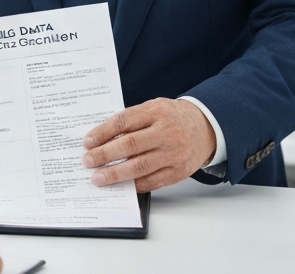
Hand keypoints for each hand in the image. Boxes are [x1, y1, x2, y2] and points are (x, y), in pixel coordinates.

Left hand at [81, 98, 216, 191]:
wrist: (206, 127)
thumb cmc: (173, 117)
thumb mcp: (154, 108)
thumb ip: (132, 120)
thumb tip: (102, 138)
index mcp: (156, 112)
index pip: (124, 121)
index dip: (103, 132)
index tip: (87, 142)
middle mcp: (166, 132)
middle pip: (130, 145)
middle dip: (105, 155)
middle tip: (88, 161)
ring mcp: (173, 153)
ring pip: (140, 166)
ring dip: (116, 174)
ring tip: (99, 178)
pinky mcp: (178, 171)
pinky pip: (153, 181)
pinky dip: (135, 185)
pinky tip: (121, 186)